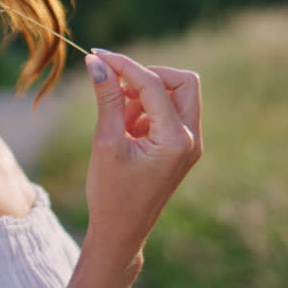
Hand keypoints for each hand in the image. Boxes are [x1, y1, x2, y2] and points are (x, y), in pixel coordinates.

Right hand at [81, 49, 202, 262]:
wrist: (121, 232)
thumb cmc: (111, 193)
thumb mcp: (106, 142)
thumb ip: (107, 99)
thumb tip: (97, 62)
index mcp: (175, 139)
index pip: (153, 84)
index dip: (124, 65)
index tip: (97, 55)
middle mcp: (191, 139)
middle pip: (182, 82)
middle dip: (149, 76)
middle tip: (116, 83)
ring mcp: (190, 143)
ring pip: (178, 95)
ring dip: (146, 94)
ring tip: (117, 122)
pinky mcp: (182, 146)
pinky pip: (170, 112)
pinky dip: (147, 110)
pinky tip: (125, 130)